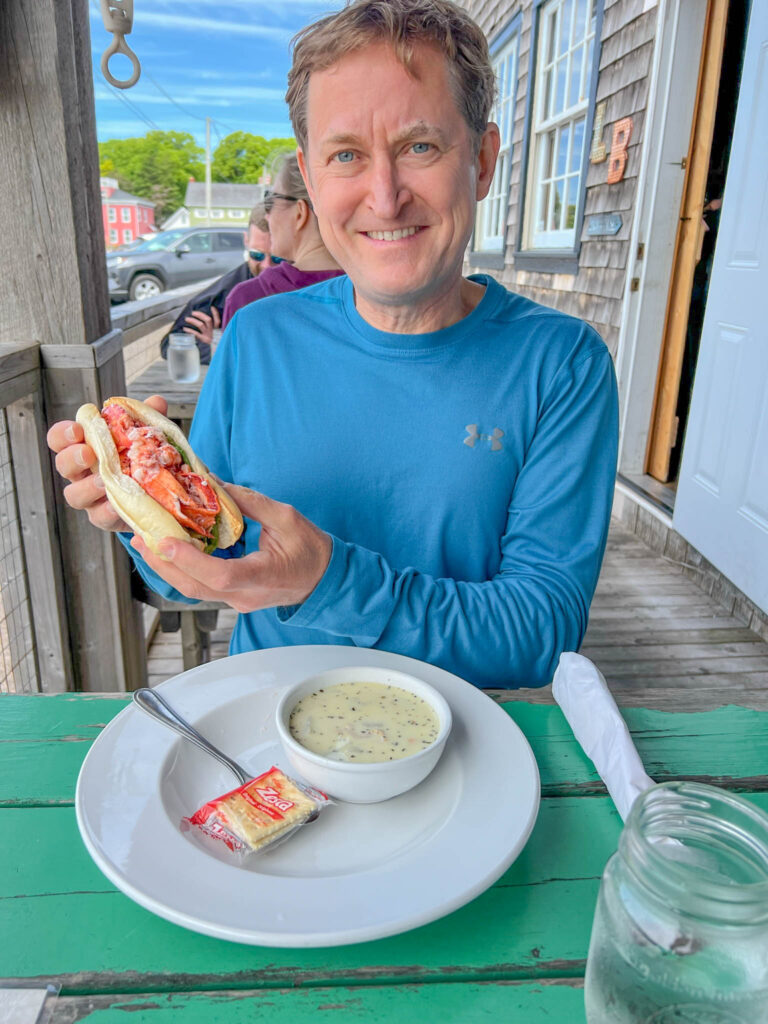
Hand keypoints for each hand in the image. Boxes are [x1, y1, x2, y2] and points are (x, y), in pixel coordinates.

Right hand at [46, 394, 167, 531]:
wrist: (156, 494)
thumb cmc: (139, 459)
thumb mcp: (145, 436)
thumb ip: (148, 419)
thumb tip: (157, 402)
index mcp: (84, 447)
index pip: (60, 438)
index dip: (63, 434)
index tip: (77, 430)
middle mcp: (81, 472)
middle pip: (63, 465)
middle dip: (72, 458)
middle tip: (89, 453)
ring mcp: (90, 497)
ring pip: (75, 495)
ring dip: (88, 487)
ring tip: (104, 481)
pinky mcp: (105, 518)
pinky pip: (99, 516)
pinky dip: (108, 510)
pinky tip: (118, 504)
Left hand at [130, 484, 332, 611]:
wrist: (325, 580)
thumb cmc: (312, 550)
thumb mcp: (286, 517)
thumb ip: (249, 502)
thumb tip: (214, 483)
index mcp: (263, 576)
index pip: (220, 575)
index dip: (189, 560)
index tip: (165, 541)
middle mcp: (245, 595)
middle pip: (194, 587)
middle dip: (162, 562)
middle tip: (139, 537)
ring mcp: (237, 600)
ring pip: (193, 589)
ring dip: (166, 567)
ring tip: (145, 542)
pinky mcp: (233, 597)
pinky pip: (201, 586)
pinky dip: (181, 568)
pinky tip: (169, 550)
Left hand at [183, 306, 219, 345]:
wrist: (219, 352)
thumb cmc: (219, 341)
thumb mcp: (221, 334)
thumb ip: (218, 327)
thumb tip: (213, 316)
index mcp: (218, 329)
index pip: (218, 320)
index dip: (215, 313)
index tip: (212, 307)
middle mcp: (213, 331)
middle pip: (207, 320)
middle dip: (200, 315)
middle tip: (193, 312)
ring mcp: (208, 335)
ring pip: (200, 325)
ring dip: (193, 321)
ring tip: (187, 319)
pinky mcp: (204, 340)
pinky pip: (196, 334)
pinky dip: (190, 330)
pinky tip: (185, 328)